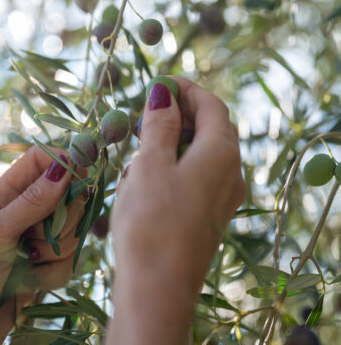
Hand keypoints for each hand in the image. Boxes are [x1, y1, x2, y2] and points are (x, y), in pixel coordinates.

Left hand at [0, 146, 86, 344]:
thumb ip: (31, 201)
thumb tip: (64, 169)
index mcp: (4, 193)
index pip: (40, 159)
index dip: (64, 161)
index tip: (83, 173)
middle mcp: (24, 210)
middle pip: (67, 194)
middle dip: (60, 219)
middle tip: (36, 235)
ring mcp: (39, 236)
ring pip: (74, 229)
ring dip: (54, 250)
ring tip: (26, 262)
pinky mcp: (49, 261)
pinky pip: (71, 259)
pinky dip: (52, 273)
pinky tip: (29, 281)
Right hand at [108, 76, 244, 344]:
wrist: (157, 290)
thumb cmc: (151, 221)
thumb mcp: (151, 164)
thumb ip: (160, 124)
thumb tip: (164, 92)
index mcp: (222, 153)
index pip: (212, 105)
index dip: (187, 89)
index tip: (160, 82)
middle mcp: (231, 172)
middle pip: (211, 128)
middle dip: (180, 114)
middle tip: (146, 113)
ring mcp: (223, 196)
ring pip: (201, 153)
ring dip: (174, 142)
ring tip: (141, 147)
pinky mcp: (209, 215)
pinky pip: (196, 177)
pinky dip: (175, 166)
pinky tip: (147, 177)